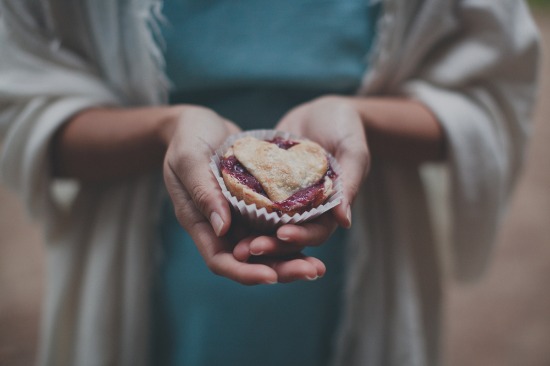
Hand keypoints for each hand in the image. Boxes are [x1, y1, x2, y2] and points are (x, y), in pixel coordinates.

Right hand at [162, 105, 324, 283]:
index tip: (271, 277)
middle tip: (312, 272)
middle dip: (280, 270)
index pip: (220, 260)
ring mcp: (239, 215)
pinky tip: (317, 232)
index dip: (245, 272)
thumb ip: (204, 192)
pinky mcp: (255, 202)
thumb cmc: (187, 138)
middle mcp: (221, 225)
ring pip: (267, 246)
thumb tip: (223, 228)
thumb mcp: (189, 159)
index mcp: (200, 222)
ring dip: (292, 256)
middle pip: (250, 260)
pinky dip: (294, 231)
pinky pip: (275, 223)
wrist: (198, 122)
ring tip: (319, 266)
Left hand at [248, 96, 369, 256]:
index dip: (301, 236)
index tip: (283, 233)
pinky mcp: (266, 184)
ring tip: (232, 240)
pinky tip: (222, 208)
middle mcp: (304, 209)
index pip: (315, 232)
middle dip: (270, 244)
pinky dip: (240, 206)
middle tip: (247, 249)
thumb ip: (350, 183)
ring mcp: (283, 198)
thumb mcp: (353, 151)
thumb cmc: (346, 128)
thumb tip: (345, 222)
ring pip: (266, 223)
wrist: (324, 109)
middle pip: (287, 235)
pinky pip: (252, 198)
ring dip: (250, 234)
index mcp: (328, 209)